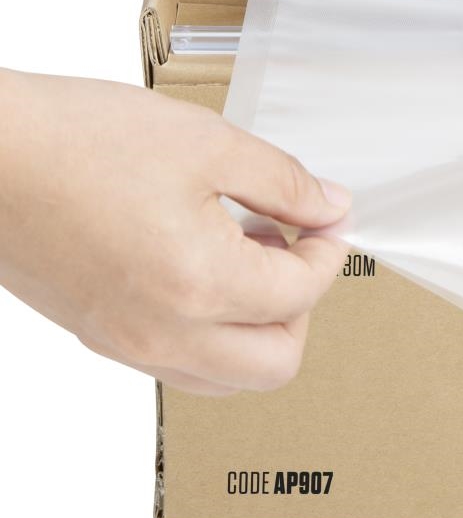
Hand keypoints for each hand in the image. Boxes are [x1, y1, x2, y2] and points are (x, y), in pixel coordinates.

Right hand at [0, 68, 350, 394]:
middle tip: (293, 249)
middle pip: (277, 363)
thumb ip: (283, 183)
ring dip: (259, 326)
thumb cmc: (78, 140)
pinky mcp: (100, 336)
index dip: (329, 249)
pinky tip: (202, 267)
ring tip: (245, 254)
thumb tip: (329, 207)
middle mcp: (164, 333)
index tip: (326, 218)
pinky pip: (181, 364)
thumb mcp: (206, 143)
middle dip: (303, 306)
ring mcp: (128, 344)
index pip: (303, 293)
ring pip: (228, 377)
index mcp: (200, 284)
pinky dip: (212, 332)